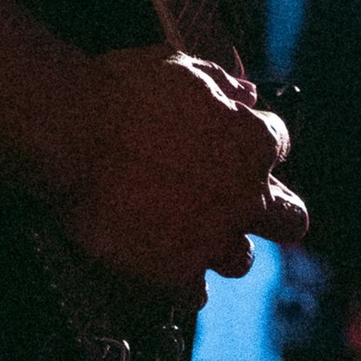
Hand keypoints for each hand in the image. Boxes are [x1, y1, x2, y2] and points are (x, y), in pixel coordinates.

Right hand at [56, 47, 305, 290]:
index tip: (233, 142)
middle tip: (240, 202)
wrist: (71, 134)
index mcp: (252, 142)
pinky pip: (195, 293)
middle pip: (289, 219)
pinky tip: (162, 260)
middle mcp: (244, 197)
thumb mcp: (178, 67)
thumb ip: (221, 83)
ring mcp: (212, 239)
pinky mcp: (176, 274)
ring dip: (222, 244)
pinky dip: (181, 280)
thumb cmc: (120, 94)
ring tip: (190, 230)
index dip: (252, 142)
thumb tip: (244, 93)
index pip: (278, 145)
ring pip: (242, 258)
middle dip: (272, 210)